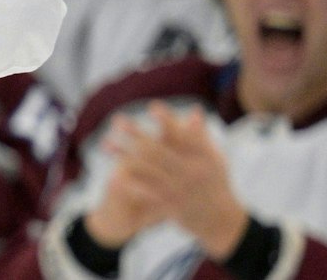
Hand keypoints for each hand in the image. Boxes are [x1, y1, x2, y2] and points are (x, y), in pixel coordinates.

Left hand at [89, 104, 247, 256]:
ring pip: (147, 170)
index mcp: (202, 158)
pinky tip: (113, 175)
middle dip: (137, 134)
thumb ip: (201, 136)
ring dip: (125, 156)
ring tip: (106, 143)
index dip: (168, 122)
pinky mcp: (169, 205)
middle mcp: (190, 173)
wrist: (220, 221)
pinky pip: (145, 193)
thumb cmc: (215, 182)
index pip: (183, 136)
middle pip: (159, 151)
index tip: (153, 106)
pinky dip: (130, 184)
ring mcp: (178, 190)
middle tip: (117, 120)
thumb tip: (195, 110)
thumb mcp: (215, 159)